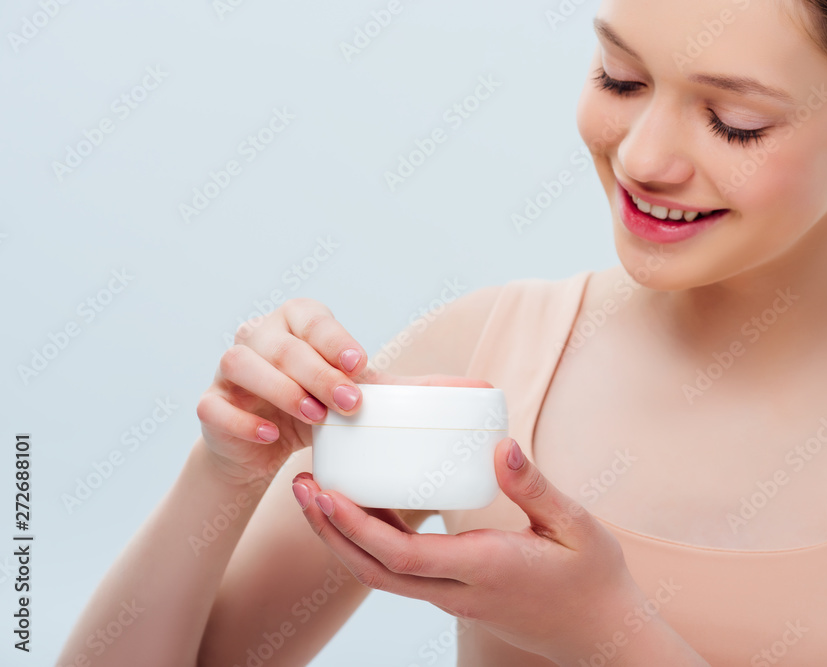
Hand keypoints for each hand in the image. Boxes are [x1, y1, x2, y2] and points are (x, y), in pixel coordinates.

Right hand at [195, 298, 490, 488]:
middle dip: (317, 371)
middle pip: (280, 342)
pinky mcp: (210, 405)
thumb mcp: (360, 395)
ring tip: (315, 418)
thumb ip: (407, 390)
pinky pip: (213, 406)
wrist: (265, 444)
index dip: (334, 337)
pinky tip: (270, 437)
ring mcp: (227, 370)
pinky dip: (242, 420)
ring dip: (280, 389)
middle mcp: (258, 336)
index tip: (362, 365)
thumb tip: (480, 389)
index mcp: (297, 323)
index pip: (311, 315)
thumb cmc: (319, 409)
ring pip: (241, 363)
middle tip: (350, 404)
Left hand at [292, 436, 647, 662]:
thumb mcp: (575, 525)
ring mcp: (456, 599)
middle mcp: (461, 591)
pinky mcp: (458, 597)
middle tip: (303, 487)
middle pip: (376, 571)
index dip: (358, 526)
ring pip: (383, 577)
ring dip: (344, 540)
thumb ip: (534, 487)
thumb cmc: (594, 577)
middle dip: (331, 531)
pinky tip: (366, 514)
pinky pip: (403, 575)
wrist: (602, 632)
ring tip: (319, 497)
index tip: (328, 492)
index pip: (405, 555)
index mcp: (487, 568)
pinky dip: (373, 547)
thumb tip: (499, 446)